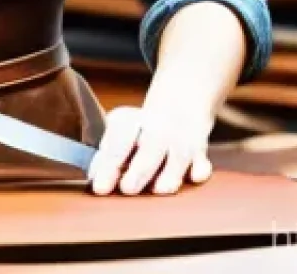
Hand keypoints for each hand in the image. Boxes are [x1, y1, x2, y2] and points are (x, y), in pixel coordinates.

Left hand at [87, 102, 214, 196]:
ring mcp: (180, 142)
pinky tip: (194, 175)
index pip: (119, 142)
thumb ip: (107, 154)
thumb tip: (95, 176)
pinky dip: (199, 170)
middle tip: (127, 189)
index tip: (100, 186)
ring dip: (168, 174)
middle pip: (149, 149)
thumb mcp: (120, 131)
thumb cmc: (140, 128)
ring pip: (177, 157)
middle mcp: (157, 131)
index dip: (109, 164)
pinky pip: (202, 163)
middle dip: (139, 170)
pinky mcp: (199, 154)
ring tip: (158, 189)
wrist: (178, 108)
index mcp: (132, 122)